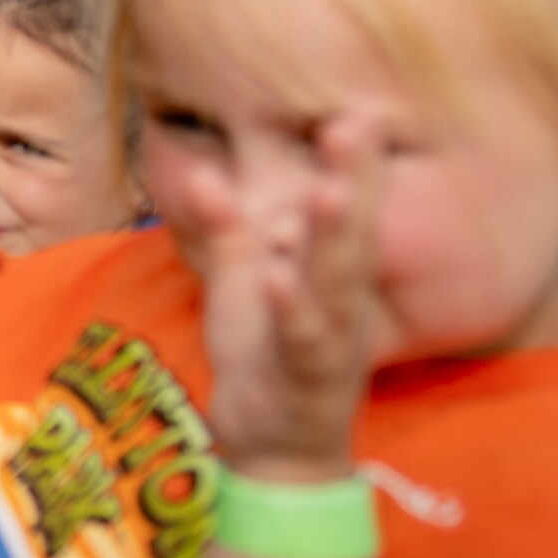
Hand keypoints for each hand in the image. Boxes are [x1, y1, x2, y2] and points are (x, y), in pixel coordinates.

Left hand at [179, 108, 391, 476]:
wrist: (280, 448)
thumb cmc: (266, 355)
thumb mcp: (241, 283)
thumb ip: (229, 231)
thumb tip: (203, 174)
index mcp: (331, 274)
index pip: (343, 211)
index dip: (350, 163)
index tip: (354, 109)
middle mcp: (343, 301)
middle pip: (351, 235)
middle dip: (355, 180)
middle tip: (355, 124)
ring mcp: (331, 338)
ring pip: (335, 284)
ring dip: (333, 237)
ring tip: (332, 190)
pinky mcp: (306, 377)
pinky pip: (301, 339)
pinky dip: (291, 306)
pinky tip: (279, 274)